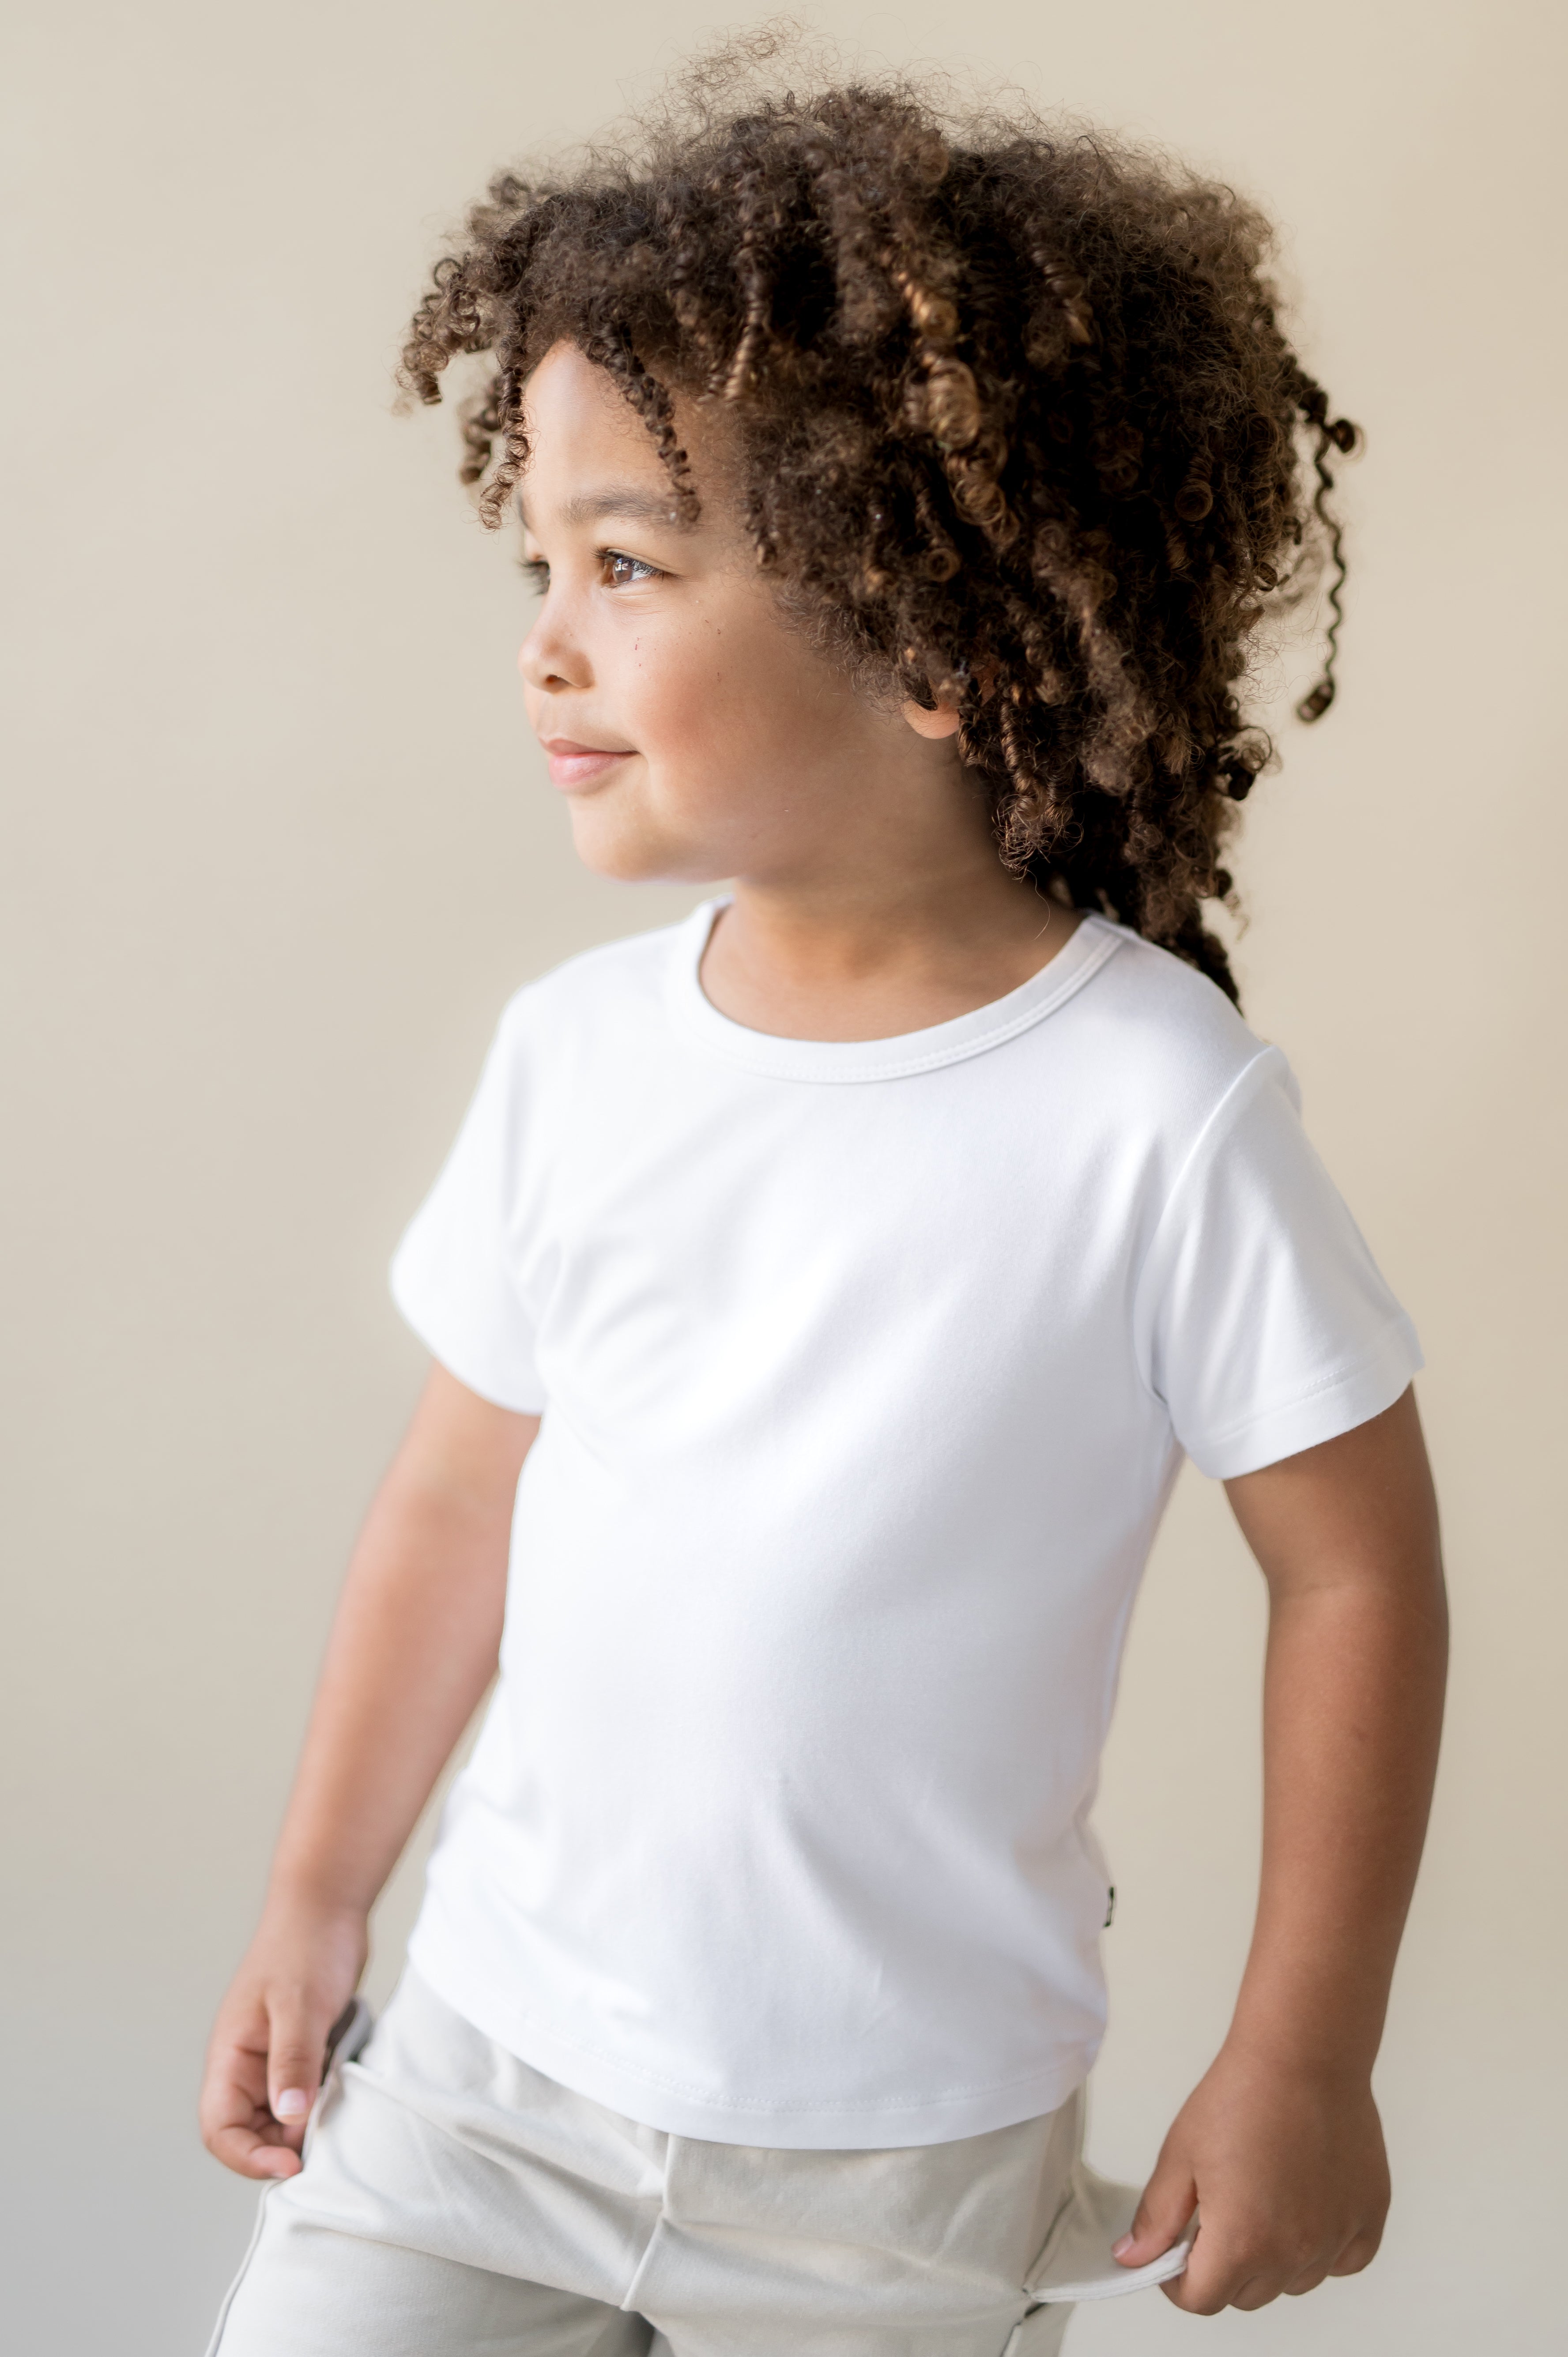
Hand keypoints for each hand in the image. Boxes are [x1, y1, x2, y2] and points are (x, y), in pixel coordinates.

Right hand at [199, 1895, 368, 2179]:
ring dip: (304, 2129)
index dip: (249, 2158)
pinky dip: (322, 2104)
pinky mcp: (301, 2052)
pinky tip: (346, 2097)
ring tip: (338, 2119)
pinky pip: (305, 2095)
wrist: (327, 1904)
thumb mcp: (301, 2006)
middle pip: (250, 2133)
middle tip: (325, 2144)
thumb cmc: (307, 1946)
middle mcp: (246, 2064)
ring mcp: (273, 2059)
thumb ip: (293, 2061)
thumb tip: (289, 2117)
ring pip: (279, 2118)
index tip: (292, 2165)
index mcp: (230, 2056)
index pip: (220, 2129)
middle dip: (281, 2149)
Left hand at [1113, 2043, 1389, 2312]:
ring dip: (1273, 2258)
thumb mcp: (1180, 2155)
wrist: (1301, 2055)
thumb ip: (1157, 2217)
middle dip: (1223, 2267)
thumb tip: (1134, 2259)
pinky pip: (1342, 2261)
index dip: (1177, 2279)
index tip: (1176, 2249)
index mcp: (1241, 2243)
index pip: (1202, 2300)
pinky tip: (1305, 2204)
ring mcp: (1335, 2238)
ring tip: (1263, 2197)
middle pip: (1247, 2295)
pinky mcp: (1368, 2218)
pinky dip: (1322, 2247)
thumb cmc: (1241, 2096)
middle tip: (1217, 2213)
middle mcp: (1293, 2253)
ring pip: (1294, 2281)